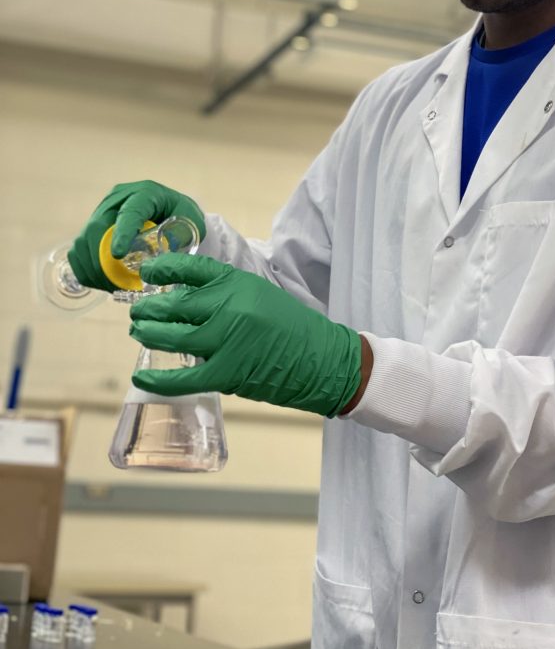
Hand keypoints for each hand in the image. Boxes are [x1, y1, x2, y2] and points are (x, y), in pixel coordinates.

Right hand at [67, 181, 205, 291]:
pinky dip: (86, 269)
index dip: (122, 233)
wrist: (171, 212)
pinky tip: (100, 283)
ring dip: (92, 268)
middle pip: (97, 228)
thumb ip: (182, 236)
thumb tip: (166, 258)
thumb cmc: (182, 217)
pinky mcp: (93, 227)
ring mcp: (102, 212)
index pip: (129, 212)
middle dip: (102, 260)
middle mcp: (118, 199)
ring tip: (110, 286)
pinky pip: (79, 250)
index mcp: (145, 194)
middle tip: (115, 284)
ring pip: (83, 241)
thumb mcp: (191, 223)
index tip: (119, 254)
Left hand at [128, 254, 362, 416]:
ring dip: (150, 334)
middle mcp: (230, 306)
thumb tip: (185, 298)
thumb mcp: (259, 295)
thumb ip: (225, 294)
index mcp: (239, 283)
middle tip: (138, 310)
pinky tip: (143, 377)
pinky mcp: (227, 373)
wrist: (322, 359)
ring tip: (139, 331)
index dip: (164, 268)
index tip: (148, 270)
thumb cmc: (292, 327)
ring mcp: (227, 340)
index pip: (192, 268)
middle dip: (150, 308)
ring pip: (174, 337)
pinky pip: (184, 378)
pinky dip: (160, 380)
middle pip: (176, 304)